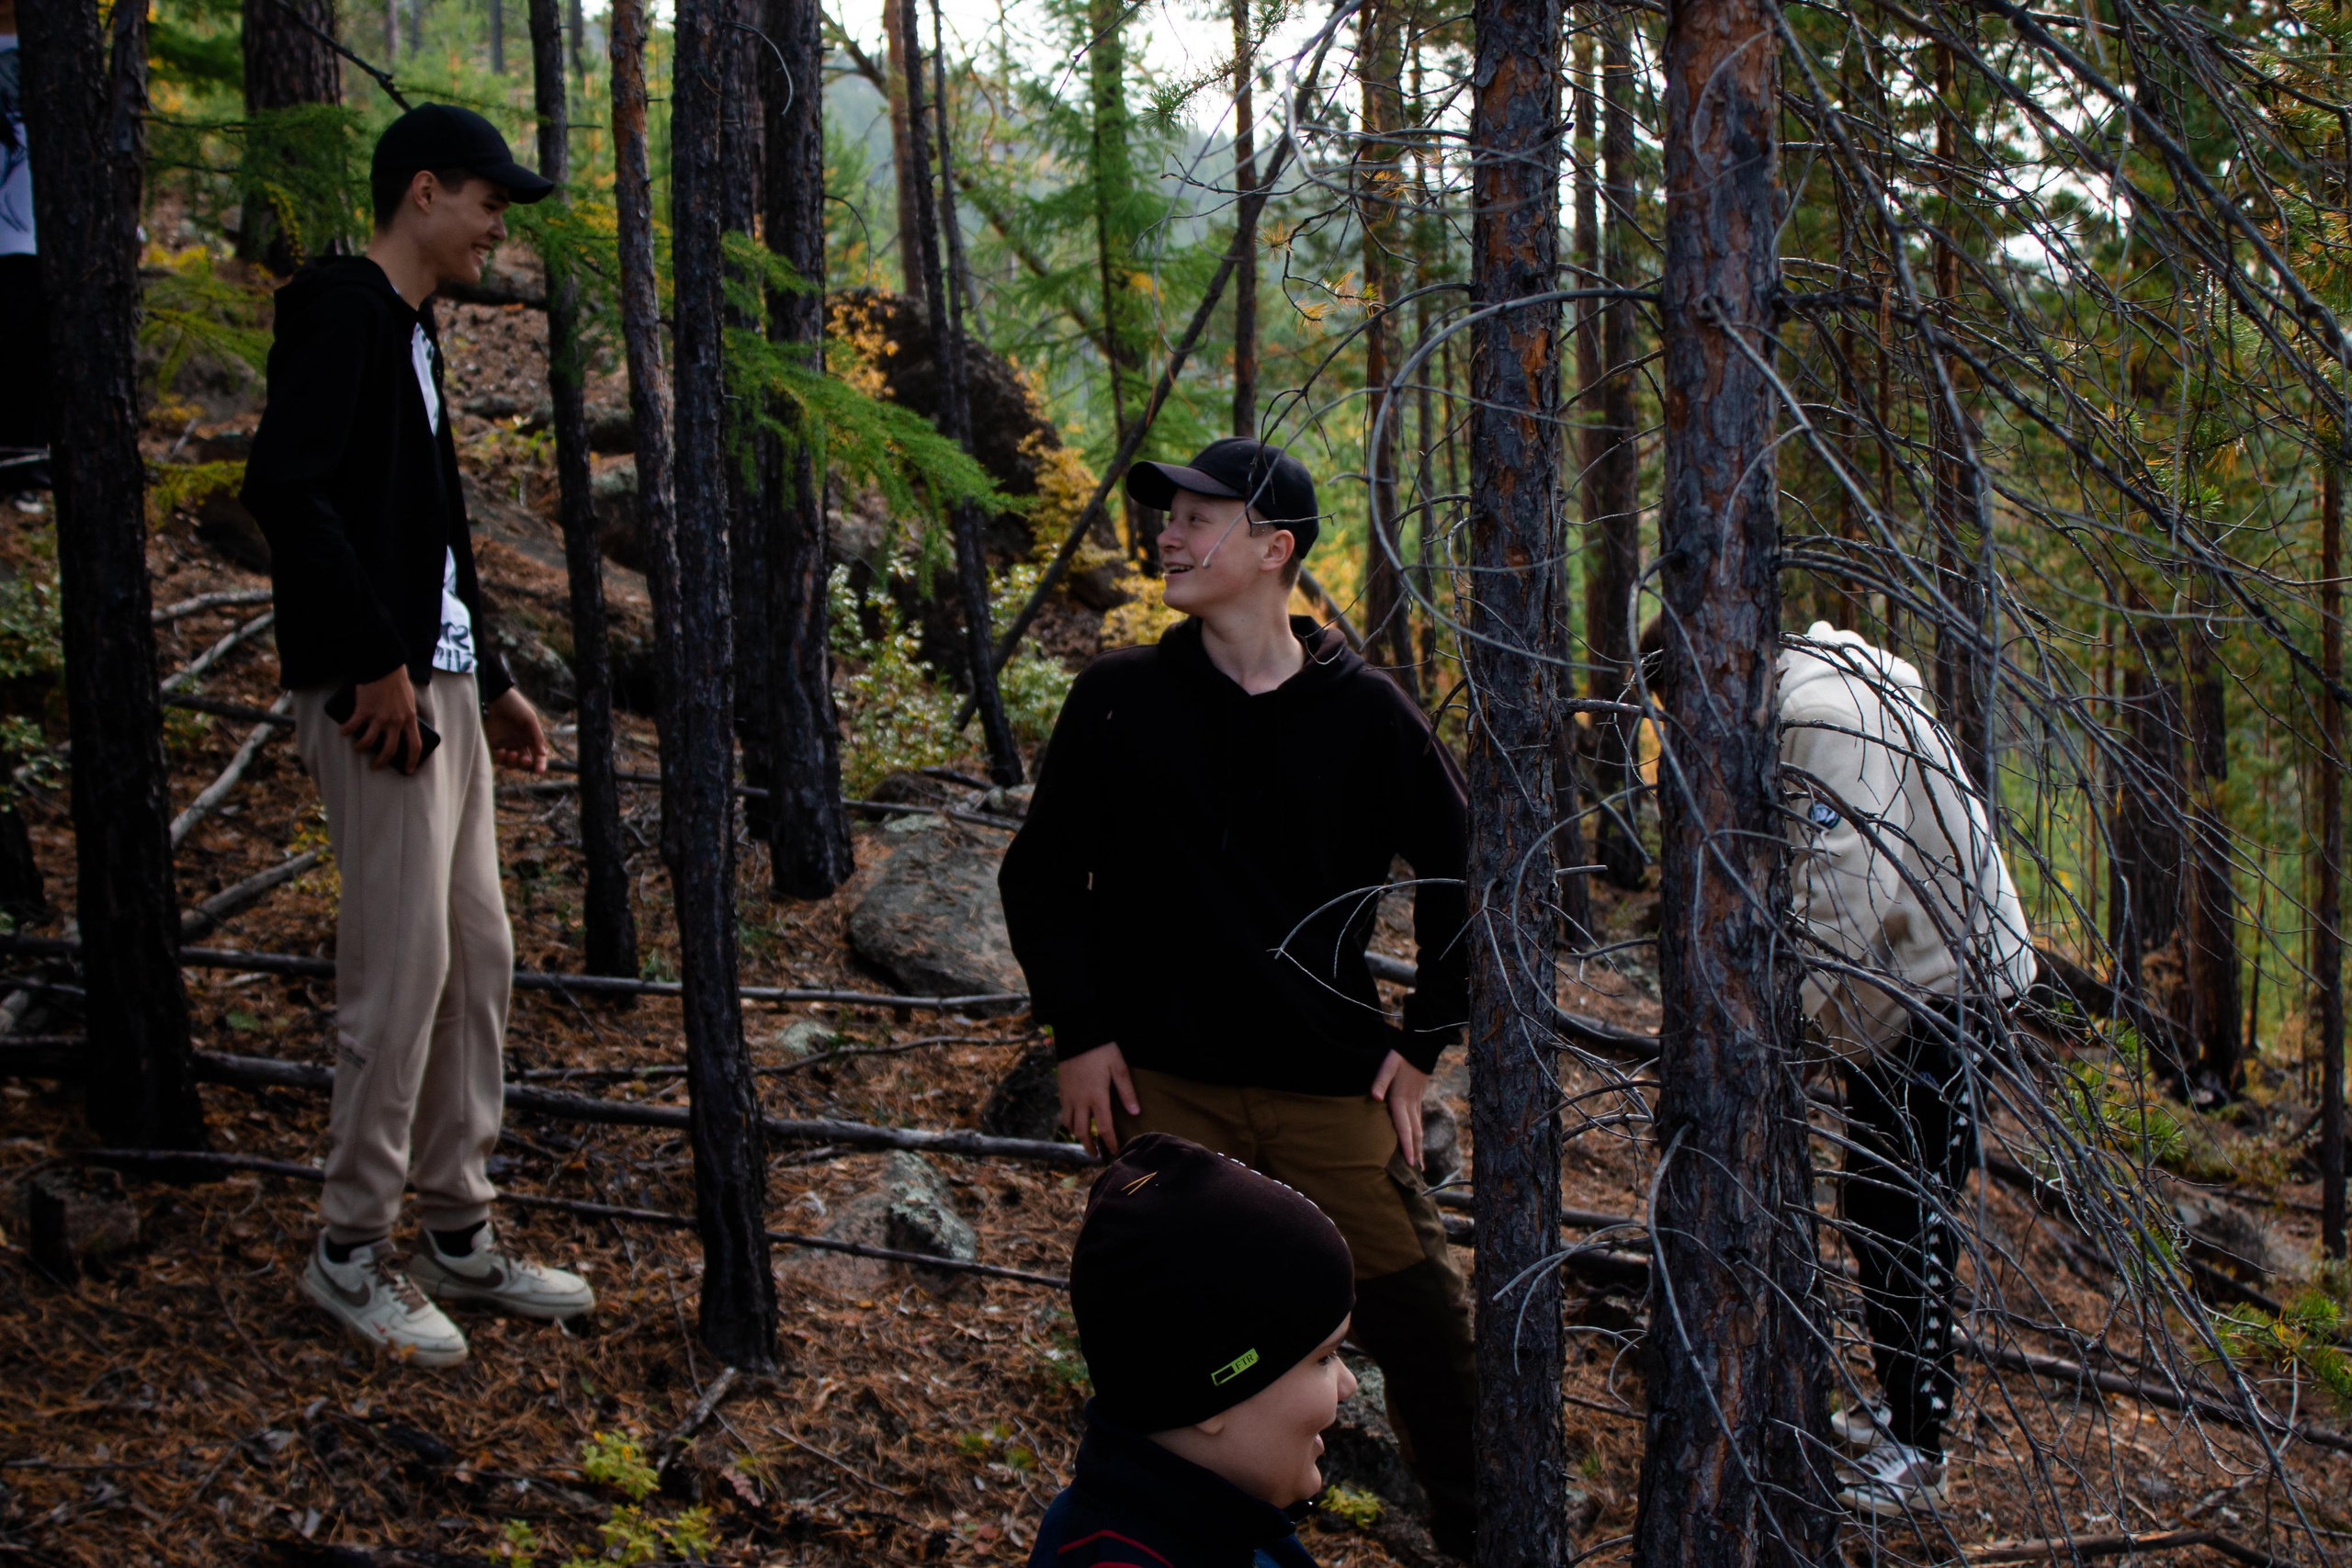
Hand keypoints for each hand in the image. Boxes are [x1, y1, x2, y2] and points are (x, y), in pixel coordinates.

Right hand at [342, 668, 421, 772]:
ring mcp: (379, 717)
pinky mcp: (364, 710)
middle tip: (375, 766)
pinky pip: (352, 727)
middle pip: (389, 750)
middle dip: (381, 762)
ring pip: (368, 742)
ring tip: (357, 747)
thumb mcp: (409, 701)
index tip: (408, 770)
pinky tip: (343, 731)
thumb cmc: (397, 681)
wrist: (384, 666)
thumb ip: (405, 715)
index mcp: (409, 719)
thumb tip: (400, 727)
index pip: (415, 745)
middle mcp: (395, 721)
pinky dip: (346, 731)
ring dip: (360, 748)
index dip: (411, 761)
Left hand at [485, 686, 548, 773]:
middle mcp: (517, 742)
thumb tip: (543, 753)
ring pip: (509, 763)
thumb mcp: (529, 719)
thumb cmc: (514, 705)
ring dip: (512, 762)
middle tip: (524, 759)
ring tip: (511, 753)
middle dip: (524, 764)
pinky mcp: (491, 744)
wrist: (494, 697)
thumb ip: (537, 736)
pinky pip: (496, 758)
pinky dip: (499, 758)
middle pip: (522, 762)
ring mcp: (504, 744)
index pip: (536, 755)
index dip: (539, 764)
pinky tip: (501, 750)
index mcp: (529, 737)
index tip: (539, 771)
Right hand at [1057, 1042, 1137, 1157]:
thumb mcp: (1119, 1067)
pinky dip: (1069, 1122)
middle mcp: (1080, 1101)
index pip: (1104, 1128)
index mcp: (1097, 1097)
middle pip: (1082, 1132)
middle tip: (1097, 1154)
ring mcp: (1068, 1096)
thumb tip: (1135, 1113)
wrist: (1076, 1033)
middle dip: (1089, 1146)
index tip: (1115, 1153)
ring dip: (1077, 1135)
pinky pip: (1063, 1112)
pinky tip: (1077, 1121)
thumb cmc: (1101, 1049)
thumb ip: (1127, 1092)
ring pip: (1069, 1124)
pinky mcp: (1061, 1089)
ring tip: (1086, 1140)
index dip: (1110, 1143)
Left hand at [1370, 1050, 1429, 1169]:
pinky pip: (1418, 1123)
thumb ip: (1380, 1082)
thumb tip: (1374, 1097)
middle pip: (1415, 1134)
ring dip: (1419, 1148)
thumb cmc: (1399, 1058)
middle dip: (1416, 1153)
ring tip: (1421, 1165)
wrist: (1420, 1048)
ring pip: (1419, 1130)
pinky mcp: (1417, 1100)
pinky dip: (1418, 1136)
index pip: (1404, 1127)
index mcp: (1401, 1100)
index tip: (1410, 1163)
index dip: (1406, 1146)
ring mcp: (1416, 1103)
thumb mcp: (1387, 1066)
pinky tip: (1418, 1142)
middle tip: (1417, 1173)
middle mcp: (1411, 1106)